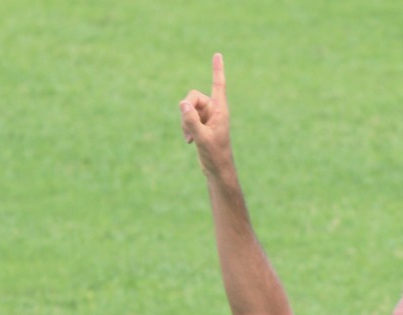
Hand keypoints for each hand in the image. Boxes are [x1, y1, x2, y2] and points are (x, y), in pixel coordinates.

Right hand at [179, 53, 231, 178]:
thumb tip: (182, 103)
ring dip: (184, 121)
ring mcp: (206, 117)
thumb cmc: (215, 155)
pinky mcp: (201, 125)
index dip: (217, 70)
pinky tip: (189, 140)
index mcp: (220, 110)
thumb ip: (191, 120)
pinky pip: (187, 118)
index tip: (218, 55)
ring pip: (188, 108)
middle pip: (193, 97)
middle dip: (186, 109)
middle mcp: (214, 111)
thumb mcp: (202, 138)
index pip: (218, 85)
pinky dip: (185, 127)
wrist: (217, 170)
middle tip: (188, 126)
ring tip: (190, 137)